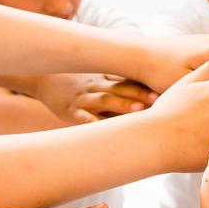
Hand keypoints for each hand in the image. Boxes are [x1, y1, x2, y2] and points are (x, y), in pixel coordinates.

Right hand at [32, 73, 158, 123]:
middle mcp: (97, 87)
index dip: (146, 85)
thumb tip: (147, 92)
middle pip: (121, 89)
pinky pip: (82, 117)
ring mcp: (83, 98)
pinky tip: (101, 129)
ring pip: (104, 100)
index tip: (167, 87)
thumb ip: (118, 84)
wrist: (42, 78)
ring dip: (121, 104)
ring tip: (138, 110)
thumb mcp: (96, 79)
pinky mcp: (69, 110)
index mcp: (106, 81)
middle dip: (140, 94)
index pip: (129, 81)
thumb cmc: (75, 82)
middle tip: (159, 98)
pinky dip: (91, 122)